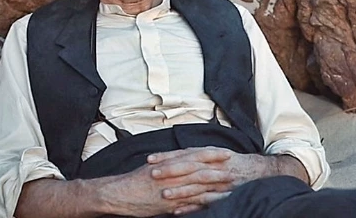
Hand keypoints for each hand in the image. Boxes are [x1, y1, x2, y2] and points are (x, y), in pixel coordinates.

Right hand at [100, 157, 228, 216]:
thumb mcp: (153, 166)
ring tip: (232, 182)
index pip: (194, 155)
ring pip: (199, 184)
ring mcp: (172, 188)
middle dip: (218, 166)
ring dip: (217, 182)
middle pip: (200, 168)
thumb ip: (170, 163)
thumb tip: (183, 160)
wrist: (121, 194)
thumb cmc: (135, 180)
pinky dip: (206, 200)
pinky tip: (217, 199)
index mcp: (169, 162)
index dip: (210, 153)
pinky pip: (192, 201)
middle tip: (234, 165)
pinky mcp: (171, 203)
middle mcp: (172, 174)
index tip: (224, 151)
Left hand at [146, 147, 269, 214]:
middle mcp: (212, 165)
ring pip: (196, 185)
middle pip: (188, 167)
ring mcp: (218, 181)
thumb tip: (178, 154)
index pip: (183, 153)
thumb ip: (197, 154)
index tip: (150, 158)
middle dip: (169, 170)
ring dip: (179, 190)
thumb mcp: (215, 153)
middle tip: (152, 173)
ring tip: (163, 194)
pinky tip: (178, 211)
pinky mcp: (224, 195)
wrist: (259, 171)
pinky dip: (192, 206)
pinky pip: (206, 202)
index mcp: (207, 153)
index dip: (167, 155)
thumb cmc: (233, 162)